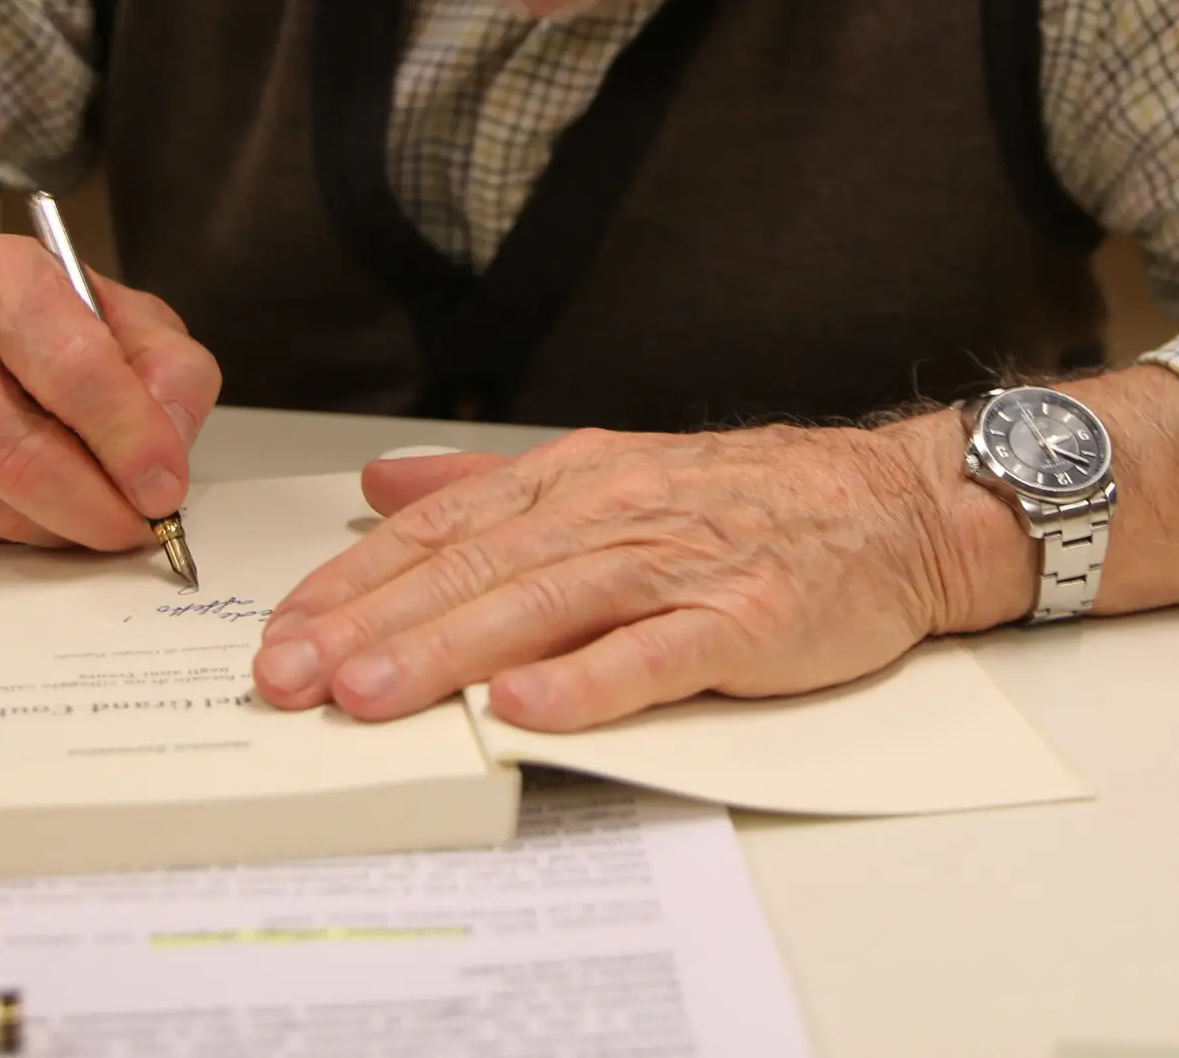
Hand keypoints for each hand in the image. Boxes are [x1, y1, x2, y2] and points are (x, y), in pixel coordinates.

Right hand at [0, 235, 221, 548]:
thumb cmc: (42, 327)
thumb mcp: (127, 319)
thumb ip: (170, 374)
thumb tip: (168, 453)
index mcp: (4, 276)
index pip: (75, 369)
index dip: (129, 440)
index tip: (164, 491)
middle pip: (19, 454)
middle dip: (94, 508)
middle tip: (138, 527)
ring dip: (60, 527)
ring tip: (96, 511)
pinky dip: (16, 532)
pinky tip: (37, 502)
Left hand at [250, 423, 973, 731]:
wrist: (895, 505)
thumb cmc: (754, 500)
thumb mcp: (613, 471)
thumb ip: (491, 487)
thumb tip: (381, 490)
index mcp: (577, 481)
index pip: (442, 532)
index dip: (355, 585)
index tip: (282, 636)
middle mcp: (615, 514)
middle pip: (474, 571)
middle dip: (372, 628)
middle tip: (291, 678)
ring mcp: (679, 567)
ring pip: (544, 608)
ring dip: (449, 652)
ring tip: (373, 697)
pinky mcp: (743, 621)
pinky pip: (655, 654)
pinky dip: (589, 682)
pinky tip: (528, 707)